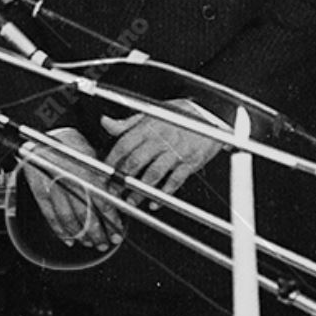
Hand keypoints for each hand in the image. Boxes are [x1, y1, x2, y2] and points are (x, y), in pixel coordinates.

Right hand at [24, 127, 121, 249]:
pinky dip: (60, 230)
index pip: (103, 201)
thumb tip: (117, 196)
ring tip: (90, 243)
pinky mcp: (40, 192)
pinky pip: (50, 216)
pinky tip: (69, 239)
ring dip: (81, 235)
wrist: (41, 136)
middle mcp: (70, 181)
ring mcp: (53, 188)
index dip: (112, 220)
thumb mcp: (91, 153)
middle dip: (98, 233)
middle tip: (106, 243)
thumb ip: (103, 176)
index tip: (118, 231)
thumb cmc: (68, 142)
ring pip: (69, 218)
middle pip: (86, 214)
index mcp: (85, 171)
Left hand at [101, 100, 222, 197]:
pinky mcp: (190, 162)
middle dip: (122, 179)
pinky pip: (175, 180)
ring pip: (153, 174)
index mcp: (148, 127)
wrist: (210, 114)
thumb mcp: (152, 113)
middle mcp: (160, 139)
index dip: (112, 160)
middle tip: (115, 190)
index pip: (124, 145)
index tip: (105, 172)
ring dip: (140, 190)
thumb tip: (105, 122)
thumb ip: (127, 123)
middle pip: (136, 161)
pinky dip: (163, 193)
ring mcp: (176, 151)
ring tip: (131, 200)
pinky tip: (154, 203)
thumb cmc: (179, 113)